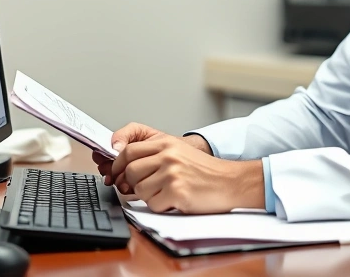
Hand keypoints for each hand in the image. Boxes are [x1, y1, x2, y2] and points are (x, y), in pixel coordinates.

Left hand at [110, 134, 263, 213]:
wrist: (230, 181)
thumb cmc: (205, 170)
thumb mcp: (179, 151)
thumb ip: (153, 154)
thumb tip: (122, 168)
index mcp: (166, 143)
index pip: (128, 151)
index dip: (118, 165)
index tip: (118, 173)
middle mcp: (168, 156)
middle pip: (130, 171)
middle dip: (132, 184)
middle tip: (145, 188)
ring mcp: (172, 173)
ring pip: (139, 190)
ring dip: (149, 196)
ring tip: (166, 193)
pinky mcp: (176, 192)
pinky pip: (153, 204)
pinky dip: (161, 206)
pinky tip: (175, 200)